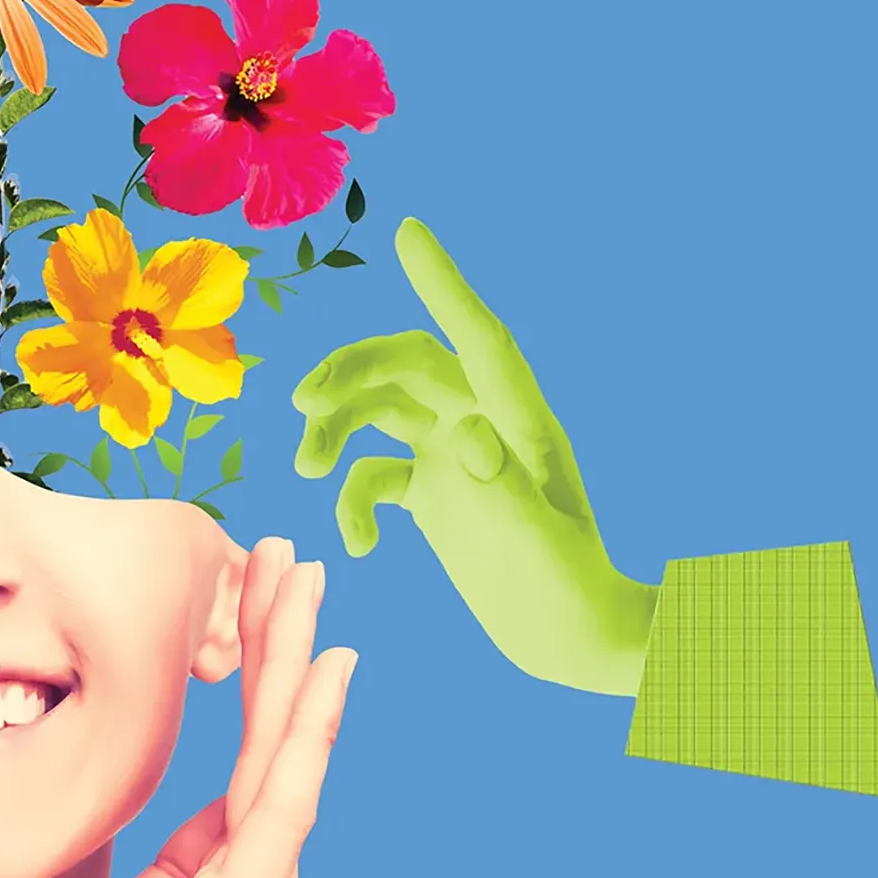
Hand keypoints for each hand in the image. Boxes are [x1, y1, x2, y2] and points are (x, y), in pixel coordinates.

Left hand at [0, 541, 356, 877]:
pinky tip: (319, 671)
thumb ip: (139, 865)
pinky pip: (276, 811)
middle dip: (286, 650)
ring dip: (293, 662)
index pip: (249, 771)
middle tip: (295, 558)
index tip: (256, 603)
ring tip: (300, 576)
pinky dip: (301, 737)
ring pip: (284, 765)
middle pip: (278, 755)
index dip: (260, 684)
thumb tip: (148, 806)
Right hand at [291, 218, 656, 695]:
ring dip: (337, 428)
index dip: (442, 284)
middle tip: (304, 407)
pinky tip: (358, 546)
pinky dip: (352, 500)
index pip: (477, 338)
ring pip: (382, 409)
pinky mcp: (435, 496)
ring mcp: (456, 460)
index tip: (410, 232)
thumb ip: (503, 487)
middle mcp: (484, 427)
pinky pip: (376, 473)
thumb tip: (465, 432)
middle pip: (408, 365)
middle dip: (351, 372)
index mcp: (519, 422)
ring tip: (306, 468)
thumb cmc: (572, 597)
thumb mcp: (540, 546)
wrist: (573, 645)